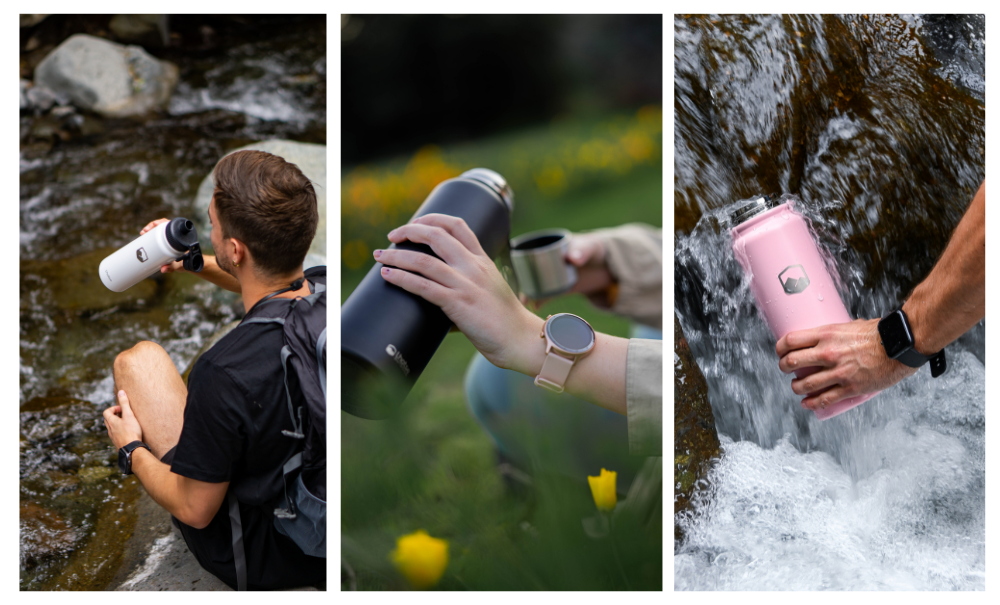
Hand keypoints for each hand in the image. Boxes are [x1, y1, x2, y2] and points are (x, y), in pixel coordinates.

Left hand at [103, 390, 143, 449]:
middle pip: (108, 420)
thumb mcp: (129, 415)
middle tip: (125, 415)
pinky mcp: (118, 443)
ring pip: (112, 428)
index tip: (122, 409)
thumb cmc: (131, 432)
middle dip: (115, 415)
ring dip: (118, 424)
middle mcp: (110, 429)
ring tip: (128, 423)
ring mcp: (113, 437)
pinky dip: (121, 432)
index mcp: (111, 422)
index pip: (106, 412)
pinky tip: (129, 433)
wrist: (131, 449)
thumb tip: (121, 392)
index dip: (113, 408)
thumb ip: (125, 403)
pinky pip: (116, 435)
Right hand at [140, 218, 187, 274]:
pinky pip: (160, 235)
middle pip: (163, 225)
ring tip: (143, 233)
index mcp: (180, 239)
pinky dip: (152, 234)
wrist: (190, 265)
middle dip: (152, 226)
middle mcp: (176, 237)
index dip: (161, 223)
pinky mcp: (168, 242)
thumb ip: (171, 267)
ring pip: (160, 229)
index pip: (171, 225)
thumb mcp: (178, 266)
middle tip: (144, 231)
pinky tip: (145, 236)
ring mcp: (172, 239)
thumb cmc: (186, 263)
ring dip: (151, 229)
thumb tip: (162, 269)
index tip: (154, 225)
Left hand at [375, 214, 542, 373]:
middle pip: (436, 235)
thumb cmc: (505, 322)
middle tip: (392, 236)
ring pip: (423, 260)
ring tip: (380, 256)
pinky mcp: (457, 304)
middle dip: (409, 230)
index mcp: (482, 261)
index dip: (432, 218)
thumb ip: (467, 288)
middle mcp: (473, 267)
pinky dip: (401, 278)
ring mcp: (465, 284)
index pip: (457, 225)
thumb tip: (440, 303)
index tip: (415, 223)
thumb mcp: (490, 292)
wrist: (521, 340)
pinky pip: (423, 286)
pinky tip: (388, 276)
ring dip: (396, 255)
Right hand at [519, 233, 615, 310]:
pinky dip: (539, 301)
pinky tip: (534, 307)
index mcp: (550, 244)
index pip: (528, 250)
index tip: (517, 269)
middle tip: (521, 289)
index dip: (519, 259)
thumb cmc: (596, 251)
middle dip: (522, 280)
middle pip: (528, 271)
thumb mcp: (591, 248)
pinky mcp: (559, 288)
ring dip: (528, 292)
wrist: (609, 266)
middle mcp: (547, 260)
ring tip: (525, 301)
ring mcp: (552, 275)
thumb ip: (582, 251)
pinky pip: (545, 295)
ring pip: (535, 284)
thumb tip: (571, 259)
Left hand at [775, 318, 917, 409]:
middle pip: (792, 362)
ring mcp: (838, 372)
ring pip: (804, 384)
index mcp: (826, 334)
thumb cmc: (878, 333)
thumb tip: (822, 338)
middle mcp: (828, 353)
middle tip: (785, 368)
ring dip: (795, 387)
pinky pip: (825, 399)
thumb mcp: (849, 326)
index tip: (780, 351)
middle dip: (783, 367)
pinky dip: (811, 403)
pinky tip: (806, 403)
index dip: (780, 347)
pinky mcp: (850, 387)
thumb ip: (834, 334)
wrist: (901, 346)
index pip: (791, 341)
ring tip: (796, 386)